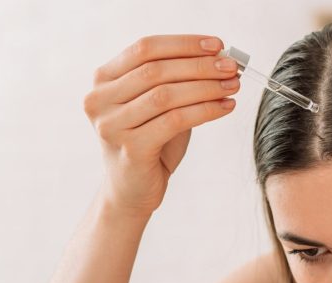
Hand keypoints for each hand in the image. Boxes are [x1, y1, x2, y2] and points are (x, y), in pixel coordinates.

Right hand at [83, 35, 240, 217]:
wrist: (131, 190)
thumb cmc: (148, 142)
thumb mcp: (156, 104)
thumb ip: (176, 80)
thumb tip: (218, 59)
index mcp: (103, 79)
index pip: (145, 48)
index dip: (183, 44)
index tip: (217, 45)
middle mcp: (99, 100)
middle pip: (156, 70)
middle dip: (199, 65)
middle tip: (231, 66)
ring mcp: (111, 125)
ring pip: (166, 95)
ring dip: (206, 87)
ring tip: (232, 86)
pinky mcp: (130, 149)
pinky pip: (174, 121)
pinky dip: (205, 111)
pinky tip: (225, 107)